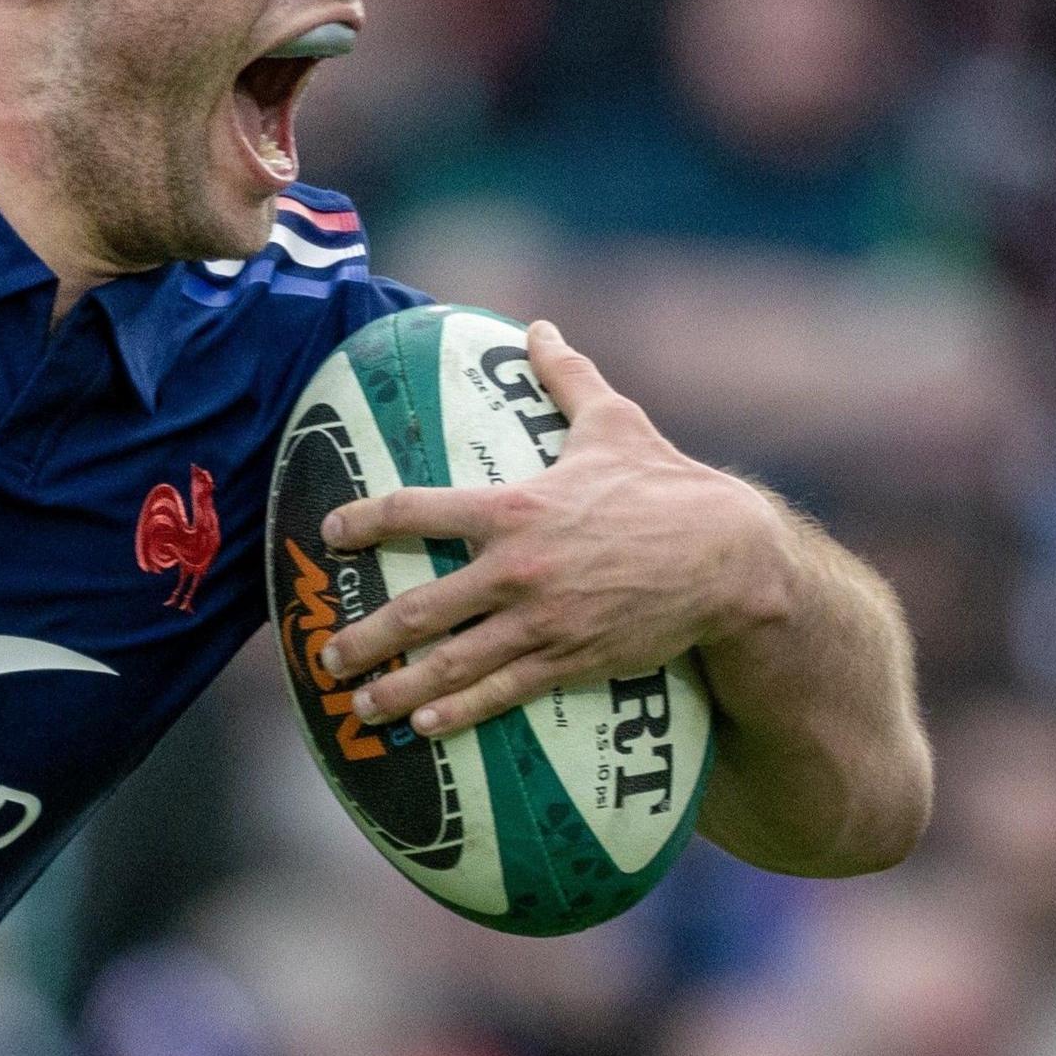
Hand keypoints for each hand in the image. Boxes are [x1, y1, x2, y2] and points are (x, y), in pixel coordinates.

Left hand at [314, 321, 793, 739]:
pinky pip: (503, 692)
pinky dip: (460, 713)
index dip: (365, 521)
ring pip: (453, 662)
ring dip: (400, 688)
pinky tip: (425, 728)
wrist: (731, 556)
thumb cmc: (668, 485)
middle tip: (325, 655)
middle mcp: (517, 569)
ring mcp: (542, 621)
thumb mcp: (614, 422)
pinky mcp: (571, 659)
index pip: (415, 511)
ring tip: (359, 705)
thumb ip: (566, 376)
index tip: (329, 533)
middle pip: (418, 608)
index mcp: (515, 508)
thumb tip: (538, 326)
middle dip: (365, 636)